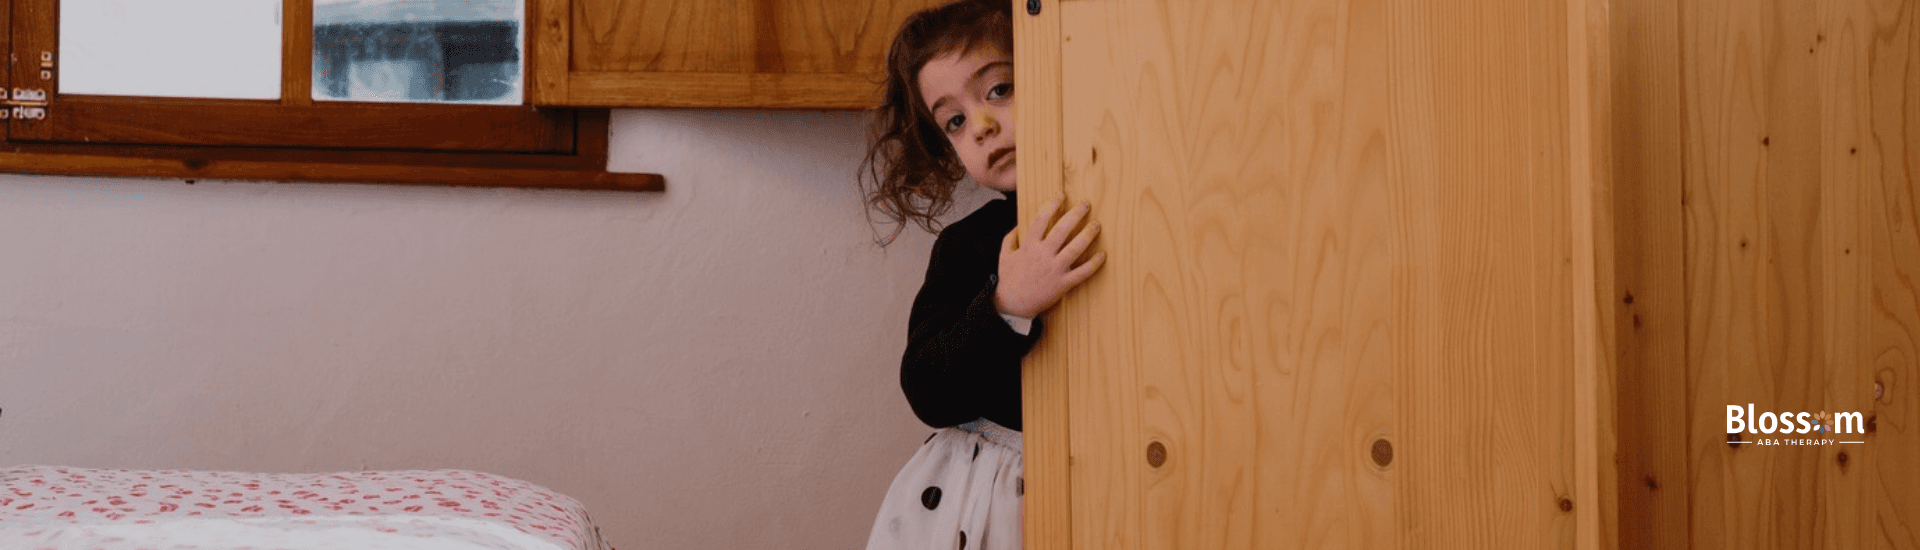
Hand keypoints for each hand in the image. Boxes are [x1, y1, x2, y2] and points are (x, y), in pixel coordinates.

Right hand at [995, 194, 1106, 317]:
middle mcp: (1043, 255)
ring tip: (1097, 224)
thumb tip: (1018, 225)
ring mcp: (1054, 269)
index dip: (1052, 205)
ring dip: (1088, 234)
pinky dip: (1094, 264)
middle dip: (1076, 214)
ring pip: (1075, 248)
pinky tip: (1103, 254)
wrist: (1011, 304)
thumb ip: (1010, 238)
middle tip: (1086, 204)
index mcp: (1029, 246)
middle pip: (1062, 229)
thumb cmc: (1009, 279)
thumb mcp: (1004, 255)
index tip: (1061, 195)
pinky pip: (1082, 273)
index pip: (1041, 219)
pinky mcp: (1062, 284)